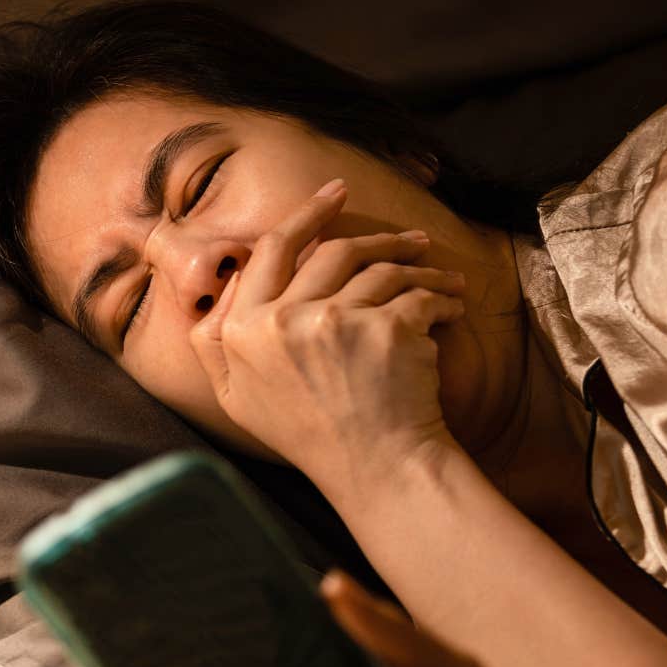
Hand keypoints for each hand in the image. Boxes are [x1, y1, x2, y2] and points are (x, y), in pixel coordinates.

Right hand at [188, 178, 466, 491]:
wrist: (375, 470)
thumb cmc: (310, 436)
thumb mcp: (237, 397)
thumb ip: (216, 341)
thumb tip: (222, 284)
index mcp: (240, 332)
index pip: (269, 251)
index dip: (304, 216)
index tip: (333, 196)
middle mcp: (280, 321)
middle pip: (332, 250)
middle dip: (377, 236)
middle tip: (409, 236)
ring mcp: (334, 322)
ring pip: (381, 267)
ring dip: (417, 265)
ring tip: (439, 277)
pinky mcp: (385, 329)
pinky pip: (418, 293)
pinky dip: (441, 296)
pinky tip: (451, 308)